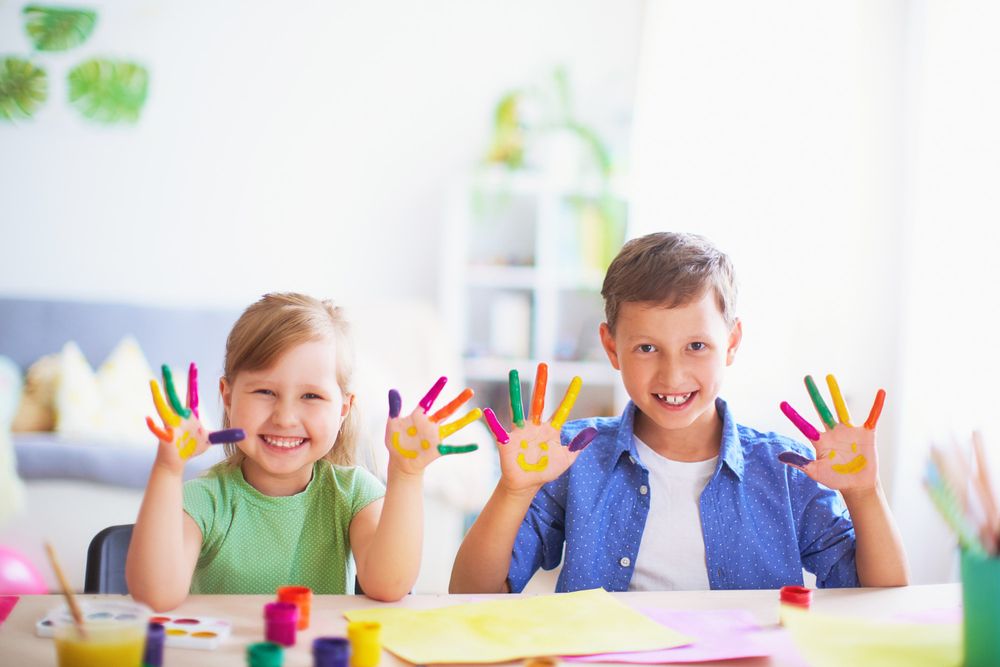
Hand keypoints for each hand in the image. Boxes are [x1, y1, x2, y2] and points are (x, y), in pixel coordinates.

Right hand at [145, 363, 244, 468]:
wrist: (177, 462)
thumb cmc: (190, 448)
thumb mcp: (210, 440)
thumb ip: (224, 435)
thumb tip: (243, 433)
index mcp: (189, 414)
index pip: (191, 393)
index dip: (193, 380)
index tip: (193, 364)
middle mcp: (178, 416)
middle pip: (173, 396)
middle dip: (170, 381)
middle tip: (165, 366)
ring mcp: (170, 425)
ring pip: (163, 408)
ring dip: (158, 396)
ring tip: (152, 383)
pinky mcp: (165, 436)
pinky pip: (158, 430)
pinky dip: (153, 426)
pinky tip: (148, 419)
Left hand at [385, 376, 481, 473]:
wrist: (400, 460)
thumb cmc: (396, 440)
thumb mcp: (392, 423)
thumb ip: (395, 408)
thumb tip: (393, 390)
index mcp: (419, 415)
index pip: (429, 400)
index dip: (436, 390)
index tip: (445, 378)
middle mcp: (431, 424)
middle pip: (447, 410)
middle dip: (458, 401)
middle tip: (470, 391)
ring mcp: (436, 437)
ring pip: (454, 426)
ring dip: (465, 420)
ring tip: (478, 412)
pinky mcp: (438, 450)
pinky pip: (453, 448)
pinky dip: (464, 448)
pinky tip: (476, 446)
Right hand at [482, 363, 596, 492]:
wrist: (527, 483)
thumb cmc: (546, 470)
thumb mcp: (566, 459)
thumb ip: (578, 445)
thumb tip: (592, 431)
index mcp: (551, 430)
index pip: (562, 409)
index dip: (570, 396)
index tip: (577, 379)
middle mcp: (535, 426)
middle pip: (539, 401)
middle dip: (541, 384)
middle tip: (543, 365)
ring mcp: (521, 432)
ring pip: (517, 407)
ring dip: (514, 390)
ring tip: (513, 373)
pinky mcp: (507, 442)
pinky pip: (498, 430)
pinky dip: (493, 422)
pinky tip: (488, 411)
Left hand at [778, 373, 884, 490]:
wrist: (857, 485)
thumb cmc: (835, 478)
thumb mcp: (815, 471)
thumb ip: (800, 462)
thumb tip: (779, 456)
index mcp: (820, 440)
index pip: (804, 425)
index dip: (794, 416)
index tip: (782, 403)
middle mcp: (833, 431)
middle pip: (821, 409)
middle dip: (814, 394)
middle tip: (807, 377)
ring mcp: (849, 431)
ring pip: (841, 408)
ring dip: (835, 393)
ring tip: (829, 377)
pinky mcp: (866, 434)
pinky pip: (872, 417)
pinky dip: (877, 406)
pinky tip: (881, 392)